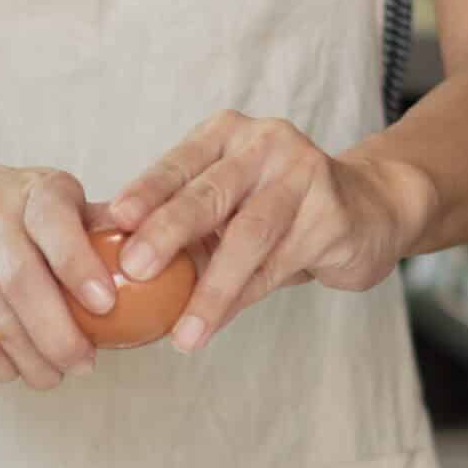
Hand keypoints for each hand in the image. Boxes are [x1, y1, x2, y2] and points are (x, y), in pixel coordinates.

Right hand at [0, 155, 115, 387]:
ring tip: (56, 376)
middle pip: (25, 285)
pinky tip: (16, 372)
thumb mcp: (39, 193)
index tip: (106, 304)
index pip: (55, 224)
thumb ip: (89, 224)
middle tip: (85, 364)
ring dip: (33, 358)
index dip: (80, 265)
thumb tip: (156, 258)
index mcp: (32, 191)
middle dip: (60, 335)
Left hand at [106, 112, 437, 353]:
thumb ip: (176, 221)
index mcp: (225, 136)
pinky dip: (244, 299)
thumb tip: (99, 259)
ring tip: (183, 331)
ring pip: (248, 237)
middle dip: (168, 232)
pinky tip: (216, 325)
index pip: (177, 162)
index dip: (145, 190)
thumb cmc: (276, 210)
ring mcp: (303, 175)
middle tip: (134, 269)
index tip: (113, 219)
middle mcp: (264, 145)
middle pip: (209, 193)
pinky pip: (279, 265)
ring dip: (211, 289)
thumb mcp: (225, 203)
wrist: (368, 210)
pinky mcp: (332, 215)